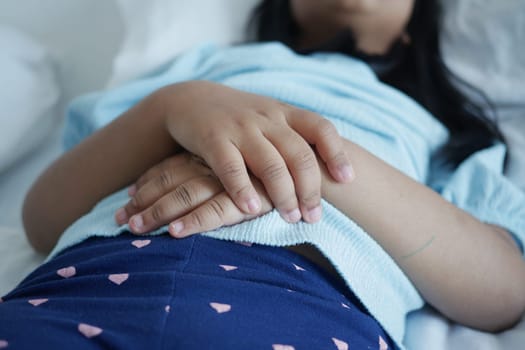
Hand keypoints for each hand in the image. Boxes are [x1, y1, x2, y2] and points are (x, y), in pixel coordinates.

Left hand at [115, 153, 272, 236]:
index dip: (147, 182)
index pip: (171, 166)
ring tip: (135, 229)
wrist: (317, 165)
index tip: (128, 197)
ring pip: (186, 194)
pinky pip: (216, 210)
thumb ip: (221, 170)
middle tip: (119, 220)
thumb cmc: (281, 167)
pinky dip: (194, 221)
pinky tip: (175, 233)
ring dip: (158, 212)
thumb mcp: (245, 161)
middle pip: (171, 180)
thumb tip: (198, 182)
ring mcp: (233, 179)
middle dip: (143, 200)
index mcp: (214, 152)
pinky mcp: (250, 196)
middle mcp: (218, 162)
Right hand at [158, 81, 353, 222]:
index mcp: (284, 113)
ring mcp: (240, 127)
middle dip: (310, 188)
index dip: (336, 153)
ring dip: (283, 194)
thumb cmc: (239, 119)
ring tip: (291, 217)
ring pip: (270, 163)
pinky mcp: (213, 138)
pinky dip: (243, 189)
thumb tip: (329, 173)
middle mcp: (266, 118)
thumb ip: (293, 139)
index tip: (347, 180)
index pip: (320, 128)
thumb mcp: (270, 119)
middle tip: (314, 217)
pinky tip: (251, 209)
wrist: (191, 99)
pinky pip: (231, 167)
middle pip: (298, 154)